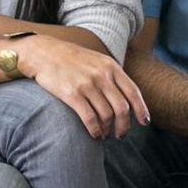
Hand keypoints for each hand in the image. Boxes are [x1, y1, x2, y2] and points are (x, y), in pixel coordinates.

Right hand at [20, 36, 149, 139]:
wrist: (43, 53)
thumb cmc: (70, 59)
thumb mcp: (96, 60)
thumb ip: (111, 75)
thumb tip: (126, 98)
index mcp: (111, 67)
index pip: (133, 92)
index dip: (141, 110)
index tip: (144, 122)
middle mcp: (102, 75)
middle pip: (122, 108)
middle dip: (124, 126)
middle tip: (120, 135)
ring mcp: (87, 85)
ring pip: (107, 116)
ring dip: (108, 130)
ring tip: (105, 135)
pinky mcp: (72, 94)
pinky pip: (90, 118)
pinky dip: (95, 130)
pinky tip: (95, 135)